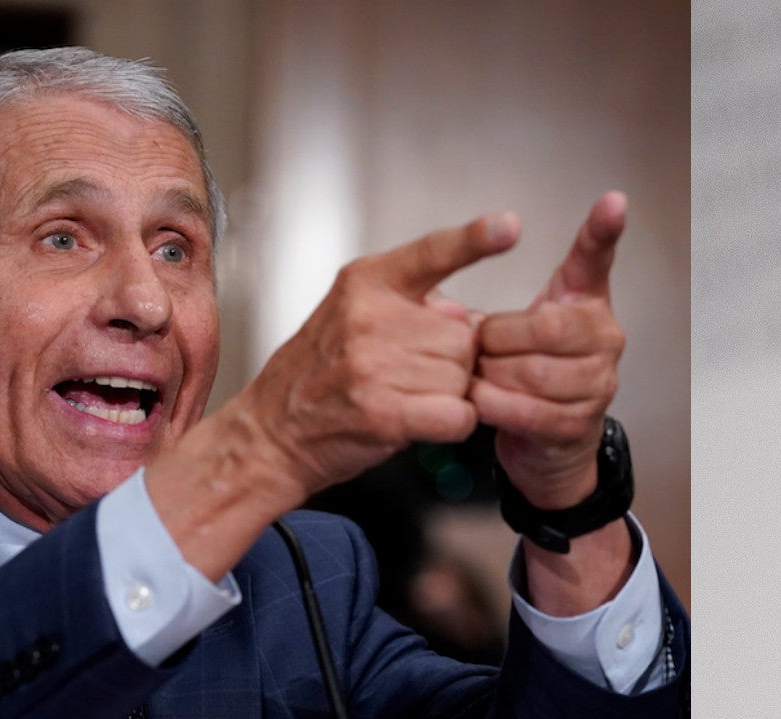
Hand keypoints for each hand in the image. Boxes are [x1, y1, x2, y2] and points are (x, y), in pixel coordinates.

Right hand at [242, 213, 519, 499]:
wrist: (272, 431)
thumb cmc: (322, 374)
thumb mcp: (355, 314)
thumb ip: (416, 306)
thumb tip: (469, 319)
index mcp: (367, 282)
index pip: (432, 252)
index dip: (474, 239)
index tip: (509, 225)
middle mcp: (370, 317)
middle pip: (463, 336)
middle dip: (452, 361)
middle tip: (410, 376)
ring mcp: (374, 364)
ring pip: (463, 377)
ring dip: (448, 395)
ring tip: (405, 398)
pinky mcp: (383, 412)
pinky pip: (458, 415)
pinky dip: (452, 424)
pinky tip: (422, 422)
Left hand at [473, 192, 626, 509]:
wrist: (545, 444)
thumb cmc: (524, 374)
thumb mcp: (516, 331)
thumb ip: (496, 309)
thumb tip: (447, 308)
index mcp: (586, 303)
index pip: (597, 261)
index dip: (604, 231)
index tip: (612, 200)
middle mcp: (604, 338)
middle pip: (548, 326)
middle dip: (500, 338)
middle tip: (480, 347)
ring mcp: (598, 383)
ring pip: (535, 372)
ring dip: (492, 375)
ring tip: (479, 376)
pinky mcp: (579, 423)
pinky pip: (530, 409)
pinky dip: (495, 404)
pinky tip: (480, 400)